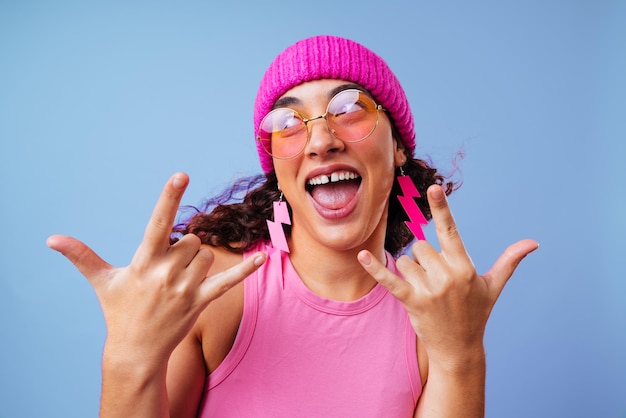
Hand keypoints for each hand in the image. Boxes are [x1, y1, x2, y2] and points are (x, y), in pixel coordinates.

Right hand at [47, 173, 265, 365]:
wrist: (136, 351)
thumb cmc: (118, 311)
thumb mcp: (102, 282)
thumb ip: (82, 256)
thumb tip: (52, 239)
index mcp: (144, 262)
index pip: (158, 222)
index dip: (168, 198)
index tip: (181, 174)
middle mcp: (167, 273)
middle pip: (190, 240)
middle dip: (182, 249)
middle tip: (165, 271)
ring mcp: (187, 288)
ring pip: (206, 256)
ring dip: (196, 264)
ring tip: (177, 284)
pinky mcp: (202, 301)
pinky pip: (230, 281)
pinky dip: (246, 270)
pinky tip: (263, 257)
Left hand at [358, 184, 537, 367]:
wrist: (459, 349)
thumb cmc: (476, 313)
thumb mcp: (492, 286)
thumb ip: (509, 261)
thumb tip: (532, 243)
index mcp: (465, 267)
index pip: (450, 231)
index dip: (441, 208)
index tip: (433, 188)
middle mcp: (448, 276)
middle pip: (421, 246)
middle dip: (424, 259)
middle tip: (436, 281)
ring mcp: (429, 290)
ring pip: (406, 260)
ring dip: (411, 272)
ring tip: (425, 291)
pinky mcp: (412, 302)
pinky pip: (390, 280)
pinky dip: (375, 268)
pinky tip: (361, 255)